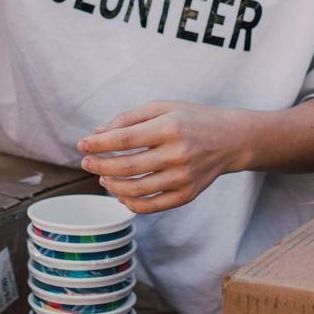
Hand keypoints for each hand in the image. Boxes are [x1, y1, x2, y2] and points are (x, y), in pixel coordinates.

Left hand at [76, 100, 250, 213]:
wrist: (231, 139)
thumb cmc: (192, 119)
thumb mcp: (163, 107)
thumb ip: (129, 118)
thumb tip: (98, 133)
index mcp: (170, 127)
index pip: (125, 139)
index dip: (99, 144)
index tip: (82, 144)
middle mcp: (178, 154)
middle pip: (128, 167)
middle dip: (100, 165)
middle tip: (86, 163)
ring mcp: (183, 178)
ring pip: (137, 190)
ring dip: (112, 185)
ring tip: (102, 177)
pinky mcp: (187, 195)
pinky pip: (152, 206)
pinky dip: (131, 203)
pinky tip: (120, 193)